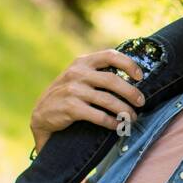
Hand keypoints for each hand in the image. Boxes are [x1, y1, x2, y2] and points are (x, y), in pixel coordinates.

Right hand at [29, 49, 147, 151]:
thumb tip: (132, 77)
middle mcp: (77, 73)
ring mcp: (73, 90)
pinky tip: (117, 126)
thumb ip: (98, 72)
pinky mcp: (70, 107)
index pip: (110, 56)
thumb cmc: (68, 94)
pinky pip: (98, 115)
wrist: (41, 113)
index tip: (140, 76)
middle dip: (130, 92)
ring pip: (107, 100)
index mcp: (82, 62)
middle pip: (112, 80)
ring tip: (132, 118)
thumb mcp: (79, 76)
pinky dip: (111, 122)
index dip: (128, 64)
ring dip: (124, 110)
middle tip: (141, 102)